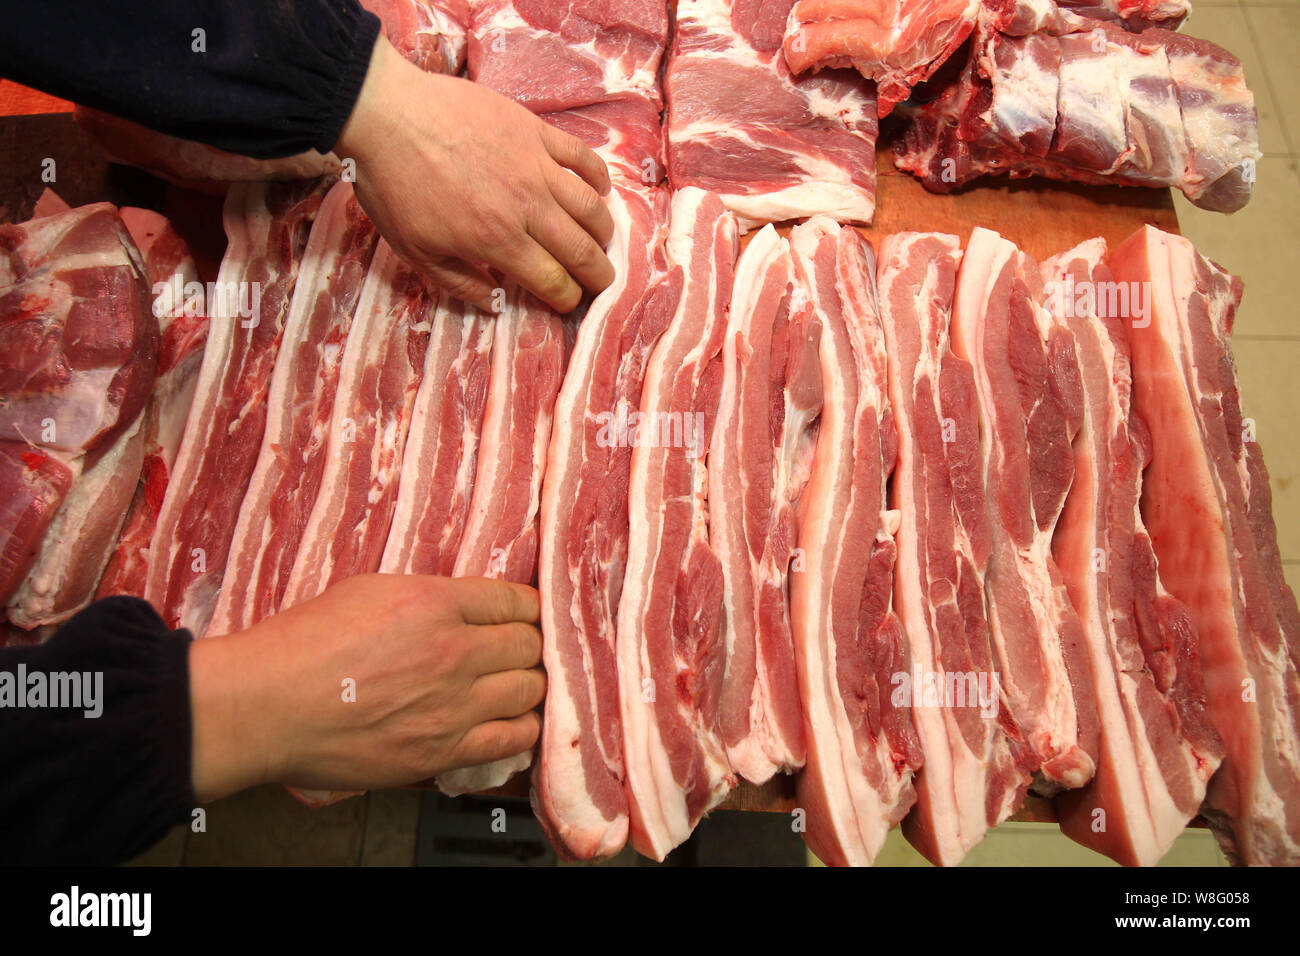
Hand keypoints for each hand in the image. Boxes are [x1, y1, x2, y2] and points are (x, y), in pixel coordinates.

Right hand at [189, 574, 544, 801]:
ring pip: (529, 690)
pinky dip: (520, 729)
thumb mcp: (367, 591)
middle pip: (529, 645)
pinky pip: (512, 739)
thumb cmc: (299, 645)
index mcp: (435, 603)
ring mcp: (452, 706)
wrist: (265, 706)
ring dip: (525, 685)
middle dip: (525, 645)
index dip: (524, 608)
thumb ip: (425, 598)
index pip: (515, 600)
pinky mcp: (441, 752)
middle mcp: (453, 652)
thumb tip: (458, 608)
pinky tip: (509, 722)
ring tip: (511, 686)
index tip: (522, 615)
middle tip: (513, 651)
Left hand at [336, 35, 614, 312]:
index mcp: (498, 241)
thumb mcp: (416, 251)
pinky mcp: (535, 131)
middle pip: (583, 251)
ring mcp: (536, 166)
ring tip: (600, 241)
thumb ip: (460, 283)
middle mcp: (527, 207)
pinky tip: (599, 190)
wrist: (386, 115)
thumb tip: (496, 305)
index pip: (553, 282)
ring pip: (591, 208)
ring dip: (603, 232)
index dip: (567, 300)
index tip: (566, 303)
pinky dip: (598, 177)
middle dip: (598, 276)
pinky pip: (582, 157)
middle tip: (600, 283)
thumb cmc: (394, 186)